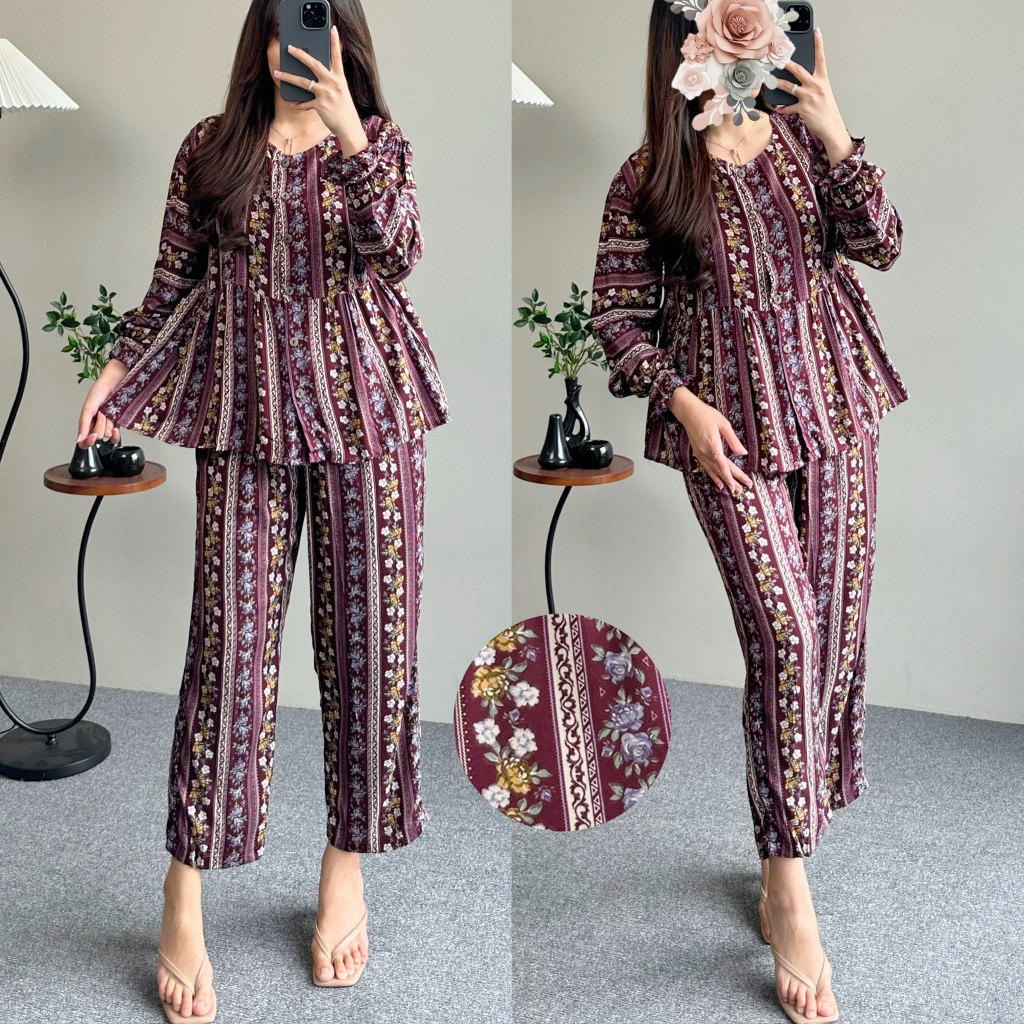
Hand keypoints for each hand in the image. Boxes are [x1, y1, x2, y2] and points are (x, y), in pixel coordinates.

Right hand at [77, 359, 127, 447]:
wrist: (116, 383)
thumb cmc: (100, 391)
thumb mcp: (88, 408)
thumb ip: (83, 424)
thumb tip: (79, 440)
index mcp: (86, 422)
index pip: (84, 441)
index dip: (88, 442)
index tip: (93, 437)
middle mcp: (97, 425)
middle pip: (98, 437)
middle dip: (100, 425)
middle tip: (101, 413)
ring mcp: (108, 425)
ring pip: (108, 435)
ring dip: (108, 423)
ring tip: (108, 412)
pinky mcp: (118, 424)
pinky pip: (116, 437)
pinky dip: (116, 433)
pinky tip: (116, 427)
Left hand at [273, 25, 367, 157]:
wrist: (350, 128)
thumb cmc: (345, 110)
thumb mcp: (342, 92)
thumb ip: (332, 81)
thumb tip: (317, 75)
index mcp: (340, 78)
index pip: (337, 57)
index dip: (335, 42)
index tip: (333, 29)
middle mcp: (333, 83)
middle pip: (314, 64)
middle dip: (300, 55)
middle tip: (290, 48)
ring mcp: (326, 94)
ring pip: (303, 82)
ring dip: (288, 77)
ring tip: (277, 73)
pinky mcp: (320, 106)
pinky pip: (304, 103)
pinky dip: (297, 103)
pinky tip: (291, 102)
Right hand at [669, 386, 753, 495]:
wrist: (688, 412)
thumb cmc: (706, 414)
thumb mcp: (723, 424)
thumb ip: (733, 440)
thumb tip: (743, 453)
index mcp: (712, 445)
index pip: (723, 465)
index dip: (730, 477)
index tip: (736, 487)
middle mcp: (705, 452)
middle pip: (720, 470)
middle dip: (732, 480)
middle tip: (742, 490)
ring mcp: (700, 454)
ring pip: (713, 471)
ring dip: (723, 481)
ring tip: (733, 490)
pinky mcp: (698, 453)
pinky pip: (707, 468)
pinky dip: (713, 476)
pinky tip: (719, 483)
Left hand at [776, 28, 852, 161]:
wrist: (832, 126)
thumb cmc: (827, 110)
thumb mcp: (823, 92)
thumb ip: (813, 84)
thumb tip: (800, 80)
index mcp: (823, 80)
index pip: (821, 58)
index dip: (819, 44)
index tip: (817, 32)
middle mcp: (816, 86)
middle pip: (798, 70)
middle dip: (786, 63)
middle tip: (777, 58)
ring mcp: (809, 97)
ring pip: (789, 87)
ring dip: (777, 84)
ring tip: (768, 81)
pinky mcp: (802, 109)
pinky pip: (787, 107)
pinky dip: (781, 107)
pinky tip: (776, 107)